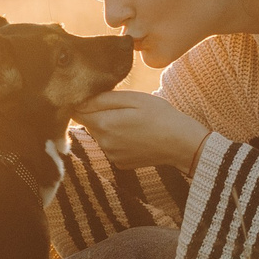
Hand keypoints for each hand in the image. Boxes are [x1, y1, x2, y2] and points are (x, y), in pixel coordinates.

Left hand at [74, 91, 209, 168]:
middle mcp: (103, 143)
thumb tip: (82, 98)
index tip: (96, 95)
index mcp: (104, 124)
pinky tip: (136, 134)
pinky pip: (111, 146)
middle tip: (122, 106)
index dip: (83, 101)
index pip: (76, 111)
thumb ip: (104, 98)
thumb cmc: (160, 115)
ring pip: (100, 134)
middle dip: (98, 112)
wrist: (182, 144)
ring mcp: (112, 155)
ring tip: (132, 120)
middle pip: (88, 123)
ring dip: (109, 126)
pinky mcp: (120, 163)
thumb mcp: (133, 98)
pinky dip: (118, 139)